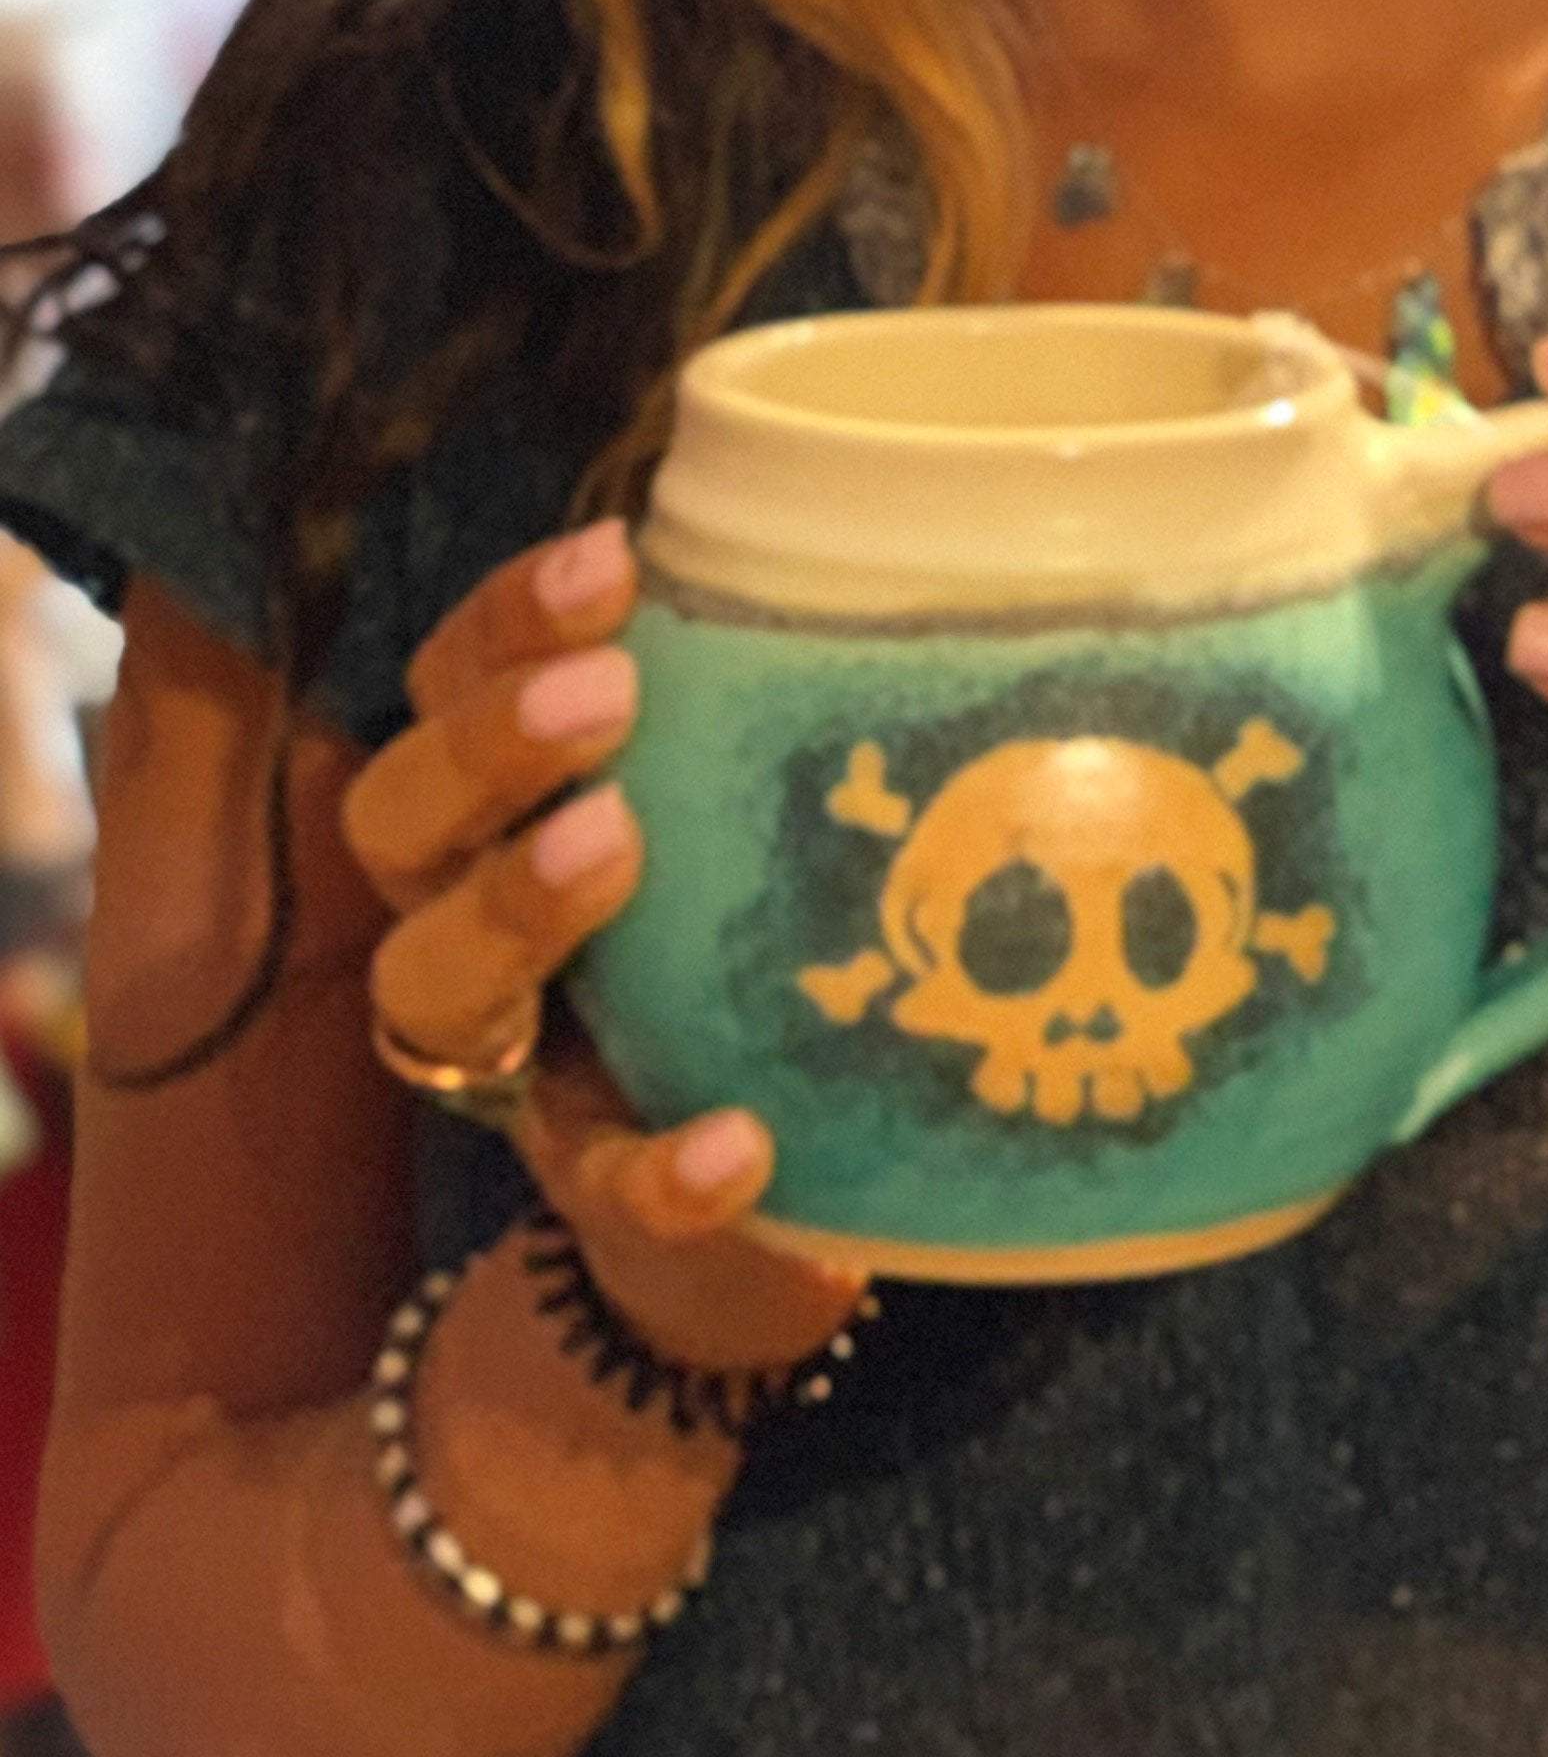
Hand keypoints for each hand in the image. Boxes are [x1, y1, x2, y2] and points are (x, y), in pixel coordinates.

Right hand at [340, 523, 866, 1373]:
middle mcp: (469, 925)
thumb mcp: (759, 828)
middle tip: (610, 697)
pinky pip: (599, 1186)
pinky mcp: (594, 1193)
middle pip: (398, 820)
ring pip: (434, 985)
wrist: (775, 1196)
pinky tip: (737, 1144)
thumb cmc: (754, 957)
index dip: (507, 624)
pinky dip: (660, 1171)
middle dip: (489, 748)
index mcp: (504, 815)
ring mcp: (519, 1067)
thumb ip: (784, 724)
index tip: (617, 559)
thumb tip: (939, 570)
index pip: (452, 688)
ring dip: (515, 907)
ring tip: (615, 844)